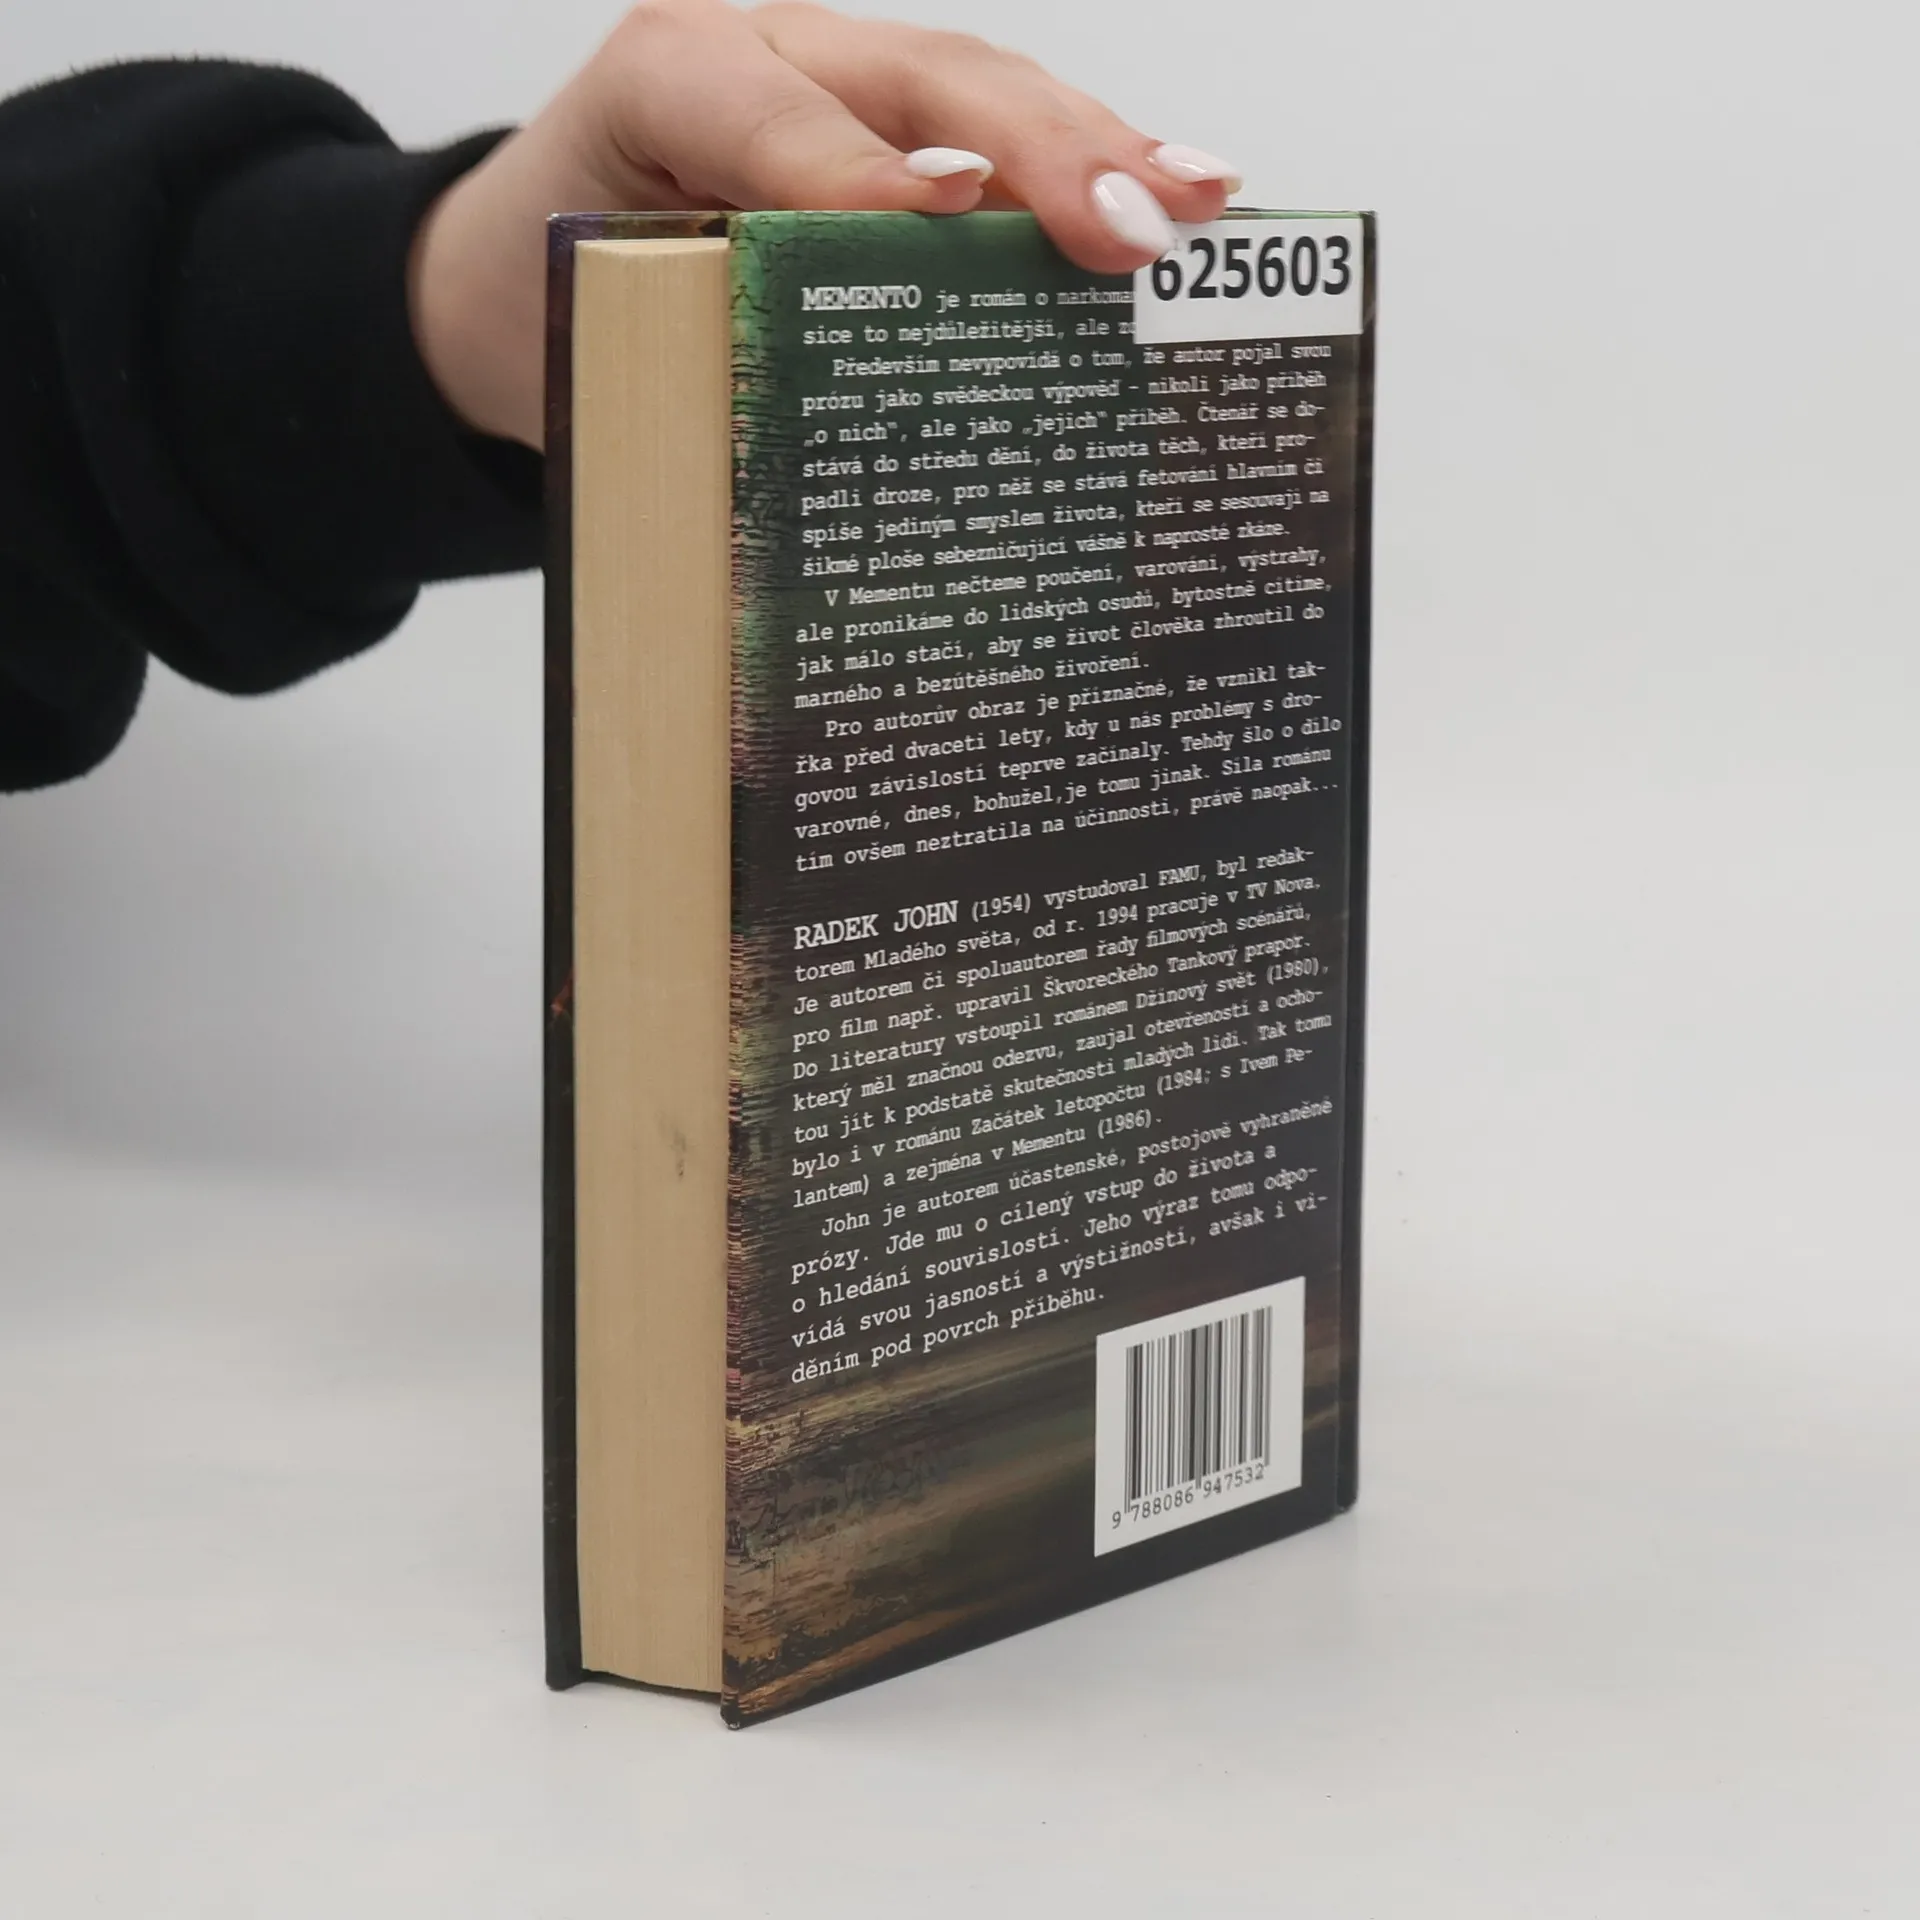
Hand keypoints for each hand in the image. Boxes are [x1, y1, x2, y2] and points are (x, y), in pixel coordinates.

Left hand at [410, 0, 1241, 446]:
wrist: (521, 266)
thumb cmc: (563, 295)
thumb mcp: (592, 335)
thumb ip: (677, 355)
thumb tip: (797, 476)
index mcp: (669, 86)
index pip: (771, 114)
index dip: (859, 165)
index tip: (948, 208)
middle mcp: (773, 61)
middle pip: (924, 81)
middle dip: (1036, 152)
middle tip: (1127, 229)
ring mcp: (848, 85)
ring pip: (988, 93)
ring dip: (1099, 153)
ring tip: (1193, 206)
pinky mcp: (900, 133)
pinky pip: (1002, 141)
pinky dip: (1089, 177)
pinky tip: (1174, 204)